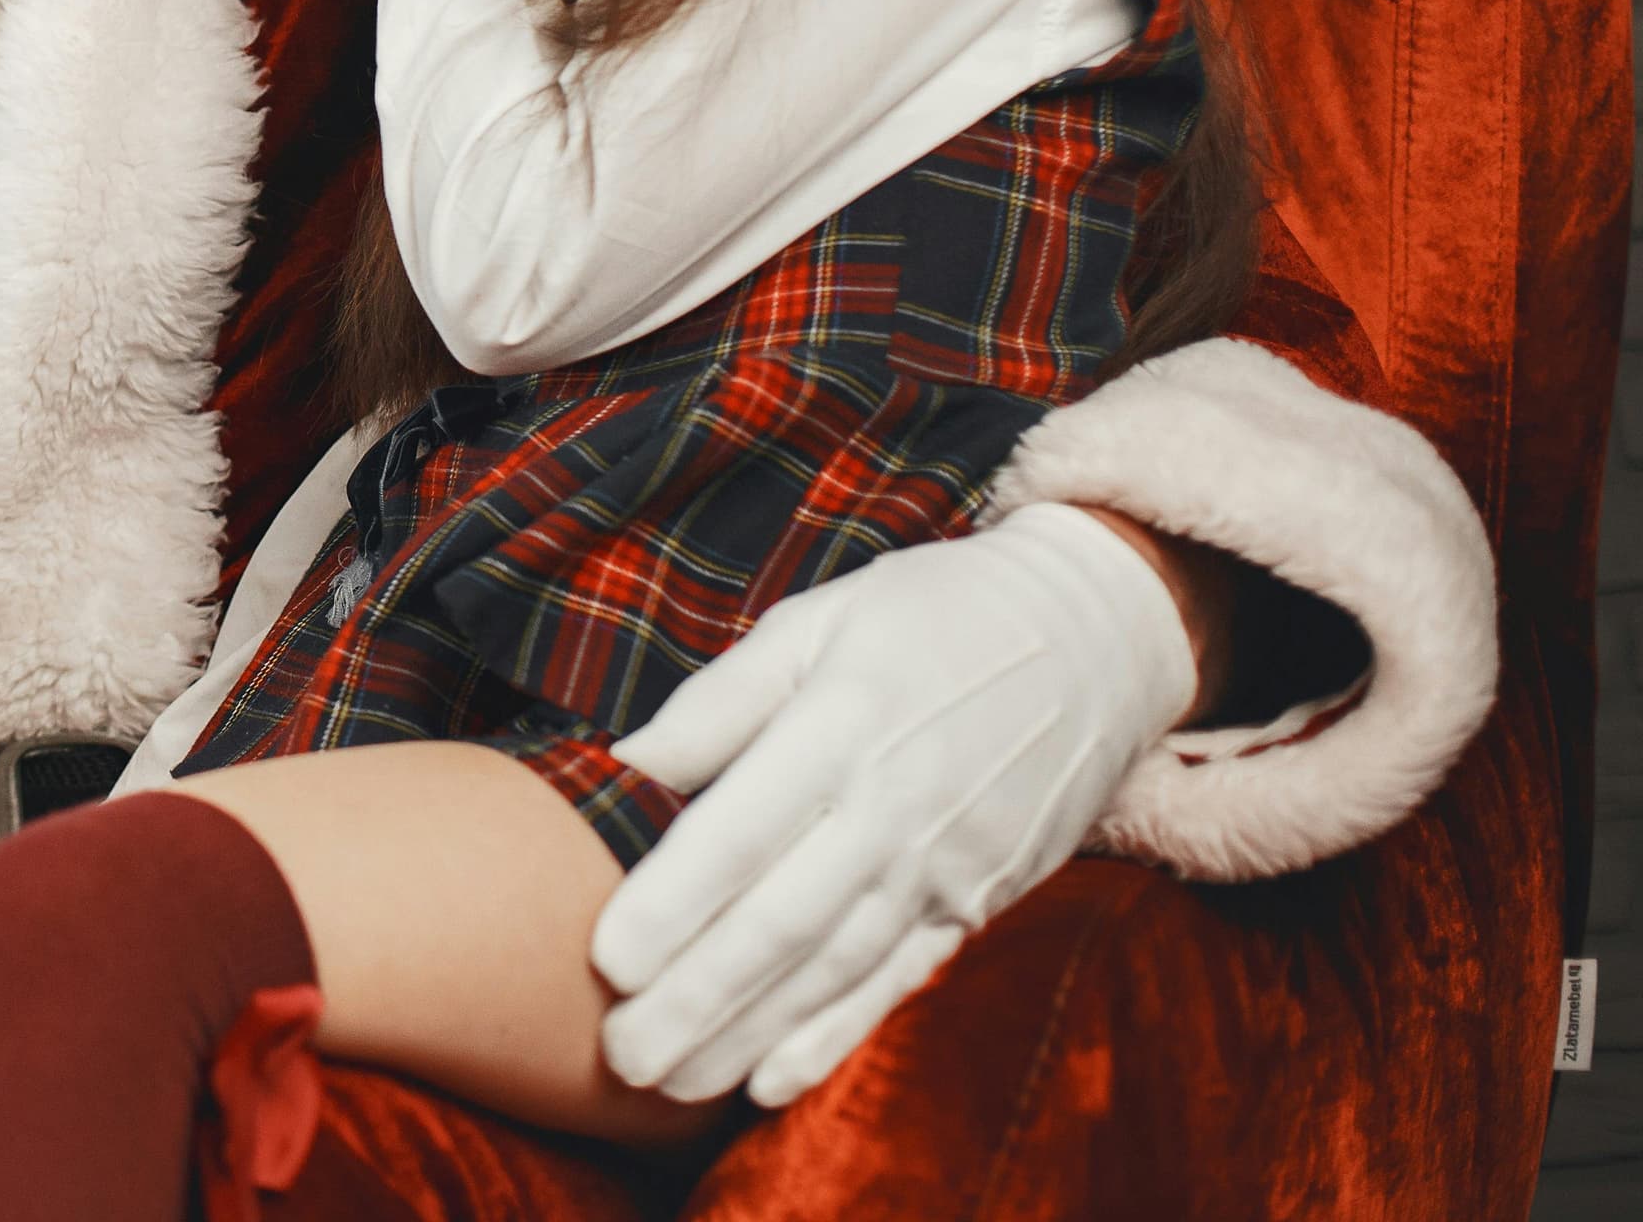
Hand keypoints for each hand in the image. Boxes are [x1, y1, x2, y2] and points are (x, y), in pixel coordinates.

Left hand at [589, 502, 1197, 1107]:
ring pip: (833, 967)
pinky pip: (897, 981)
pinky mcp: (979, 900)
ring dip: (748, 1034)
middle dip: (697, 999)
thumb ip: (718, 702)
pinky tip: (770, 1083)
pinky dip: (834, 1036)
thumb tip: (624, 764)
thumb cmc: (926, 617)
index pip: (743, 834)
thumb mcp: (815, 623)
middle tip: (620, 1057)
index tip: (605, 962)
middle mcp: (896, 807)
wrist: (1093, 638)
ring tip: (669, 1082)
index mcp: (842, 725)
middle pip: (783, 922)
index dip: (674, 905)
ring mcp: (945, 864)